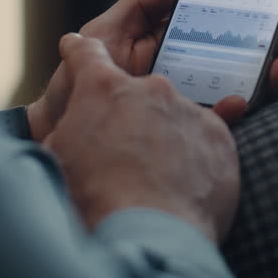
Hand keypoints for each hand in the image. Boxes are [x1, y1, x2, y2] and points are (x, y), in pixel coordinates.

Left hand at [27, 0, 277, 139]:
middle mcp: (188, 74)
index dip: (251, 18)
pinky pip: (221, 122)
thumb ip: (138, 6)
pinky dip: (237, 108)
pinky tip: (241, 100)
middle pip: (243, 57)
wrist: (55, 144)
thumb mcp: (101, 36)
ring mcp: (190, 108)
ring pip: (243, 87)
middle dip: (274, 48)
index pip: (220, 28)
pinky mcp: (187, 136)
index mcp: (172, 47)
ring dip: (268, 76)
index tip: (272, 8)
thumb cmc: (71, 88)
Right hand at [44, 34, 240, 242]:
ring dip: (166, 139)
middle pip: (139, 94)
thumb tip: (69, 128)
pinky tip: (181, 187)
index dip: (79, 51)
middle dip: (131, 116)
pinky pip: (204, 140)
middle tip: (125, 154)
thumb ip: (68, 130)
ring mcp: (188, 110)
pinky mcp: (219, 137)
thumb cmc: (93, 199)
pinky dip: (195, 158)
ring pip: (175, 118)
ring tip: (156, 181)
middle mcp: (149, 89)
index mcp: (103, 89)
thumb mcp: (58, 157)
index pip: (87, 54)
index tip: (75, 46)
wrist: (148, 231)